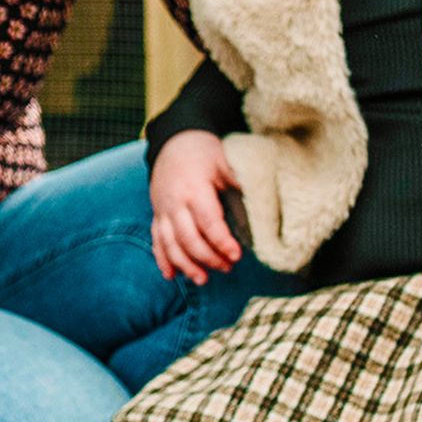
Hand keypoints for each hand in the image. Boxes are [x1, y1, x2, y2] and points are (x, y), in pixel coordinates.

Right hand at [146, 131, 242, 283]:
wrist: (173, 142)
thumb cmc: (204, 152)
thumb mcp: (225, 160)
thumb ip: (240, 180)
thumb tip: (264, 198)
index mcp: (194, 189)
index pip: (208, 222)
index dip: (221, 242)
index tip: (236, 255)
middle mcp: (175, 203)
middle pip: (188, 238)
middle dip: (208, 258)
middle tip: (227, 268)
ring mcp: (163, 210)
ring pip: (170, 244)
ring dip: (185, 265)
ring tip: (202, 279)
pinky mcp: (157, 215)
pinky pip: (156, 241)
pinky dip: (163, 260)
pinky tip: (172, 276)